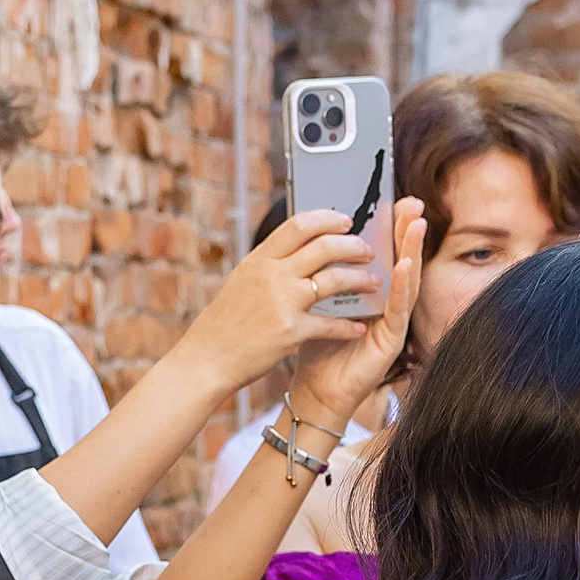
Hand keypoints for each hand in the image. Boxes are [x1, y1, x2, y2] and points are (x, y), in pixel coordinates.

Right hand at [169, 211, 400, 401]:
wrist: (206, 361)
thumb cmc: (224, 324)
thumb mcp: (242, 281)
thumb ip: (269, 263)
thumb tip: (295, 246)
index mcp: (260, 259)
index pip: (300, 224)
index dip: (328, 218)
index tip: (346, 221)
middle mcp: (272, 276)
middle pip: (324, 246)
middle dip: (353, 245)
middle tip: (367, 251)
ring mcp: (282, 303)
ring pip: (334, 280)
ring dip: (360, 279)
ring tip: (372, 283)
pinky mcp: (290, 333)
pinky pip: (330, 324)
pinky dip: (348, 326)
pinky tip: (359, 327)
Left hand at [284, 201, 425, 444]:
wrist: (315, 390)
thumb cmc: (315, 347)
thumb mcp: (317, 300)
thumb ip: (323, 271)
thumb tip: (313, 232)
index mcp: (368, 289)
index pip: (382, 251)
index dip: (389, 225)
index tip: (393, 198)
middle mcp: (385, 302)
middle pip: (399, 259)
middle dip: (406, 230)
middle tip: (412, 203)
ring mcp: (392, 321)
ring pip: (406, 280)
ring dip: (413, 251)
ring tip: (417, 225)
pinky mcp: (392, 340)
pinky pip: (399, 309)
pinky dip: (404, 286)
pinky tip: (406, 266)